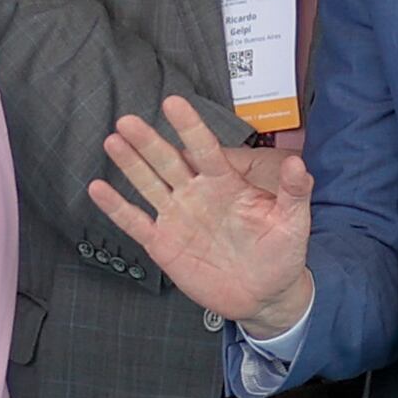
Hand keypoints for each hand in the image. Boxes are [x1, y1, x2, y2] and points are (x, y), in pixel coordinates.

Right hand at [89, 97, 314, 327]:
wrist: (264, 293)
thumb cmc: (280, 253)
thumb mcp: (293, 223)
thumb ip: (294, 193)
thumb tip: (300, 164)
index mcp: (226, 184)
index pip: (205, 149)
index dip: (190, 127)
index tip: (174, 103)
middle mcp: (197, 194)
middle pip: (169, 161)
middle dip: (149, 141)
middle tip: (128, 120)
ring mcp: (177, 217)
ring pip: (148, 184)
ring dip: (130, 164)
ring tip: (112, 141)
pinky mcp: (163, 243)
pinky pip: (136, 222)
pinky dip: (116, 207)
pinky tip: (97, 188)